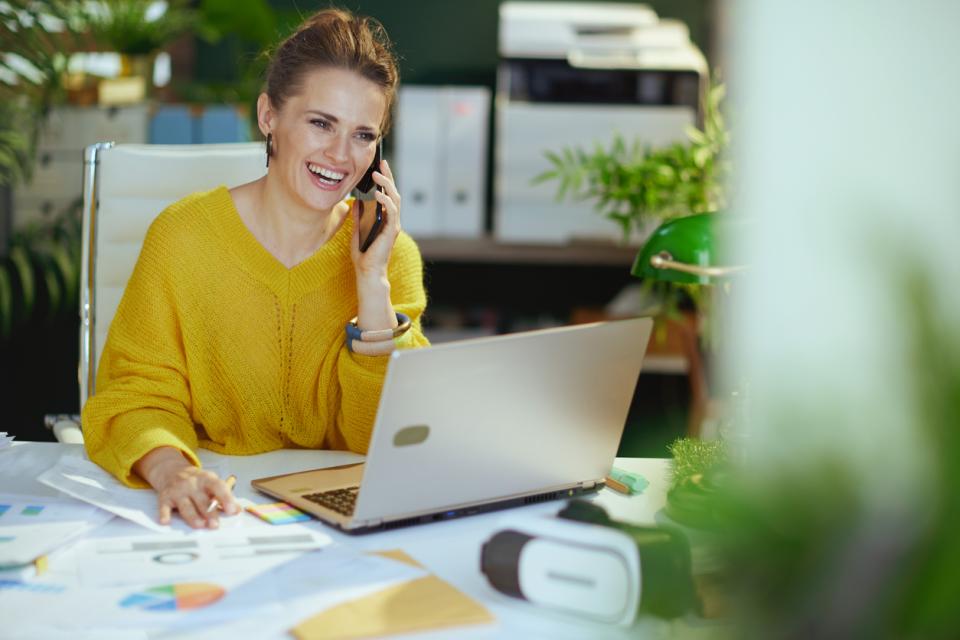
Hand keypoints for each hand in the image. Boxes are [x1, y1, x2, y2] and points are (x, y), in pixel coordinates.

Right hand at [135, 447, 239, 528]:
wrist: (172, 471)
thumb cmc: (197, 482)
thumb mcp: (212, 484)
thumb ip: (225, 497)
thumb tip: (238, 510)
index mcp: (207, 479)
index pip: (218, 487)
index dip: (226, 498)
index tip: (232, 510)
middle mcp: (192, 484)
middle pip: (202, 500)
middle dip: (209, 513)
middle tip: (215, 525)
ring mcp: (178, 490)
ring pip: (186, 505)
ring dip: (192, 516)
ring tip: (199, 525)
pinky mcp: (165, 497)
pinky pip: (164, 506)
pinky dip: (164, 514)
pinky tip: (166, 521)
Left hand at [350, 158, 400, 276]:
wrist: (367, 271)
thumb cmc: (363, 255)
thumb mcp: (357, 230)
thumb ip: (358, 216)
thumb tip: (355, 201)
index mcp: (385, 219)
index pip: (387, 195)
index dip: (385, 180)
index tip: (379, 166)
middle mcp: (392, 221)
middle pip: (393, 193)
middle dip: (388, 177)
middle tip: (381, 163)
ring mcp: (393, 225)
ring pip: (395, 199)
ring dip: (387, 185)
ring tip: (377, 174)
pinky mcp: (391, 231)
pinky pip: (391, 211)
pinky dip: (386, 201)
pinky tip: (378, 194)